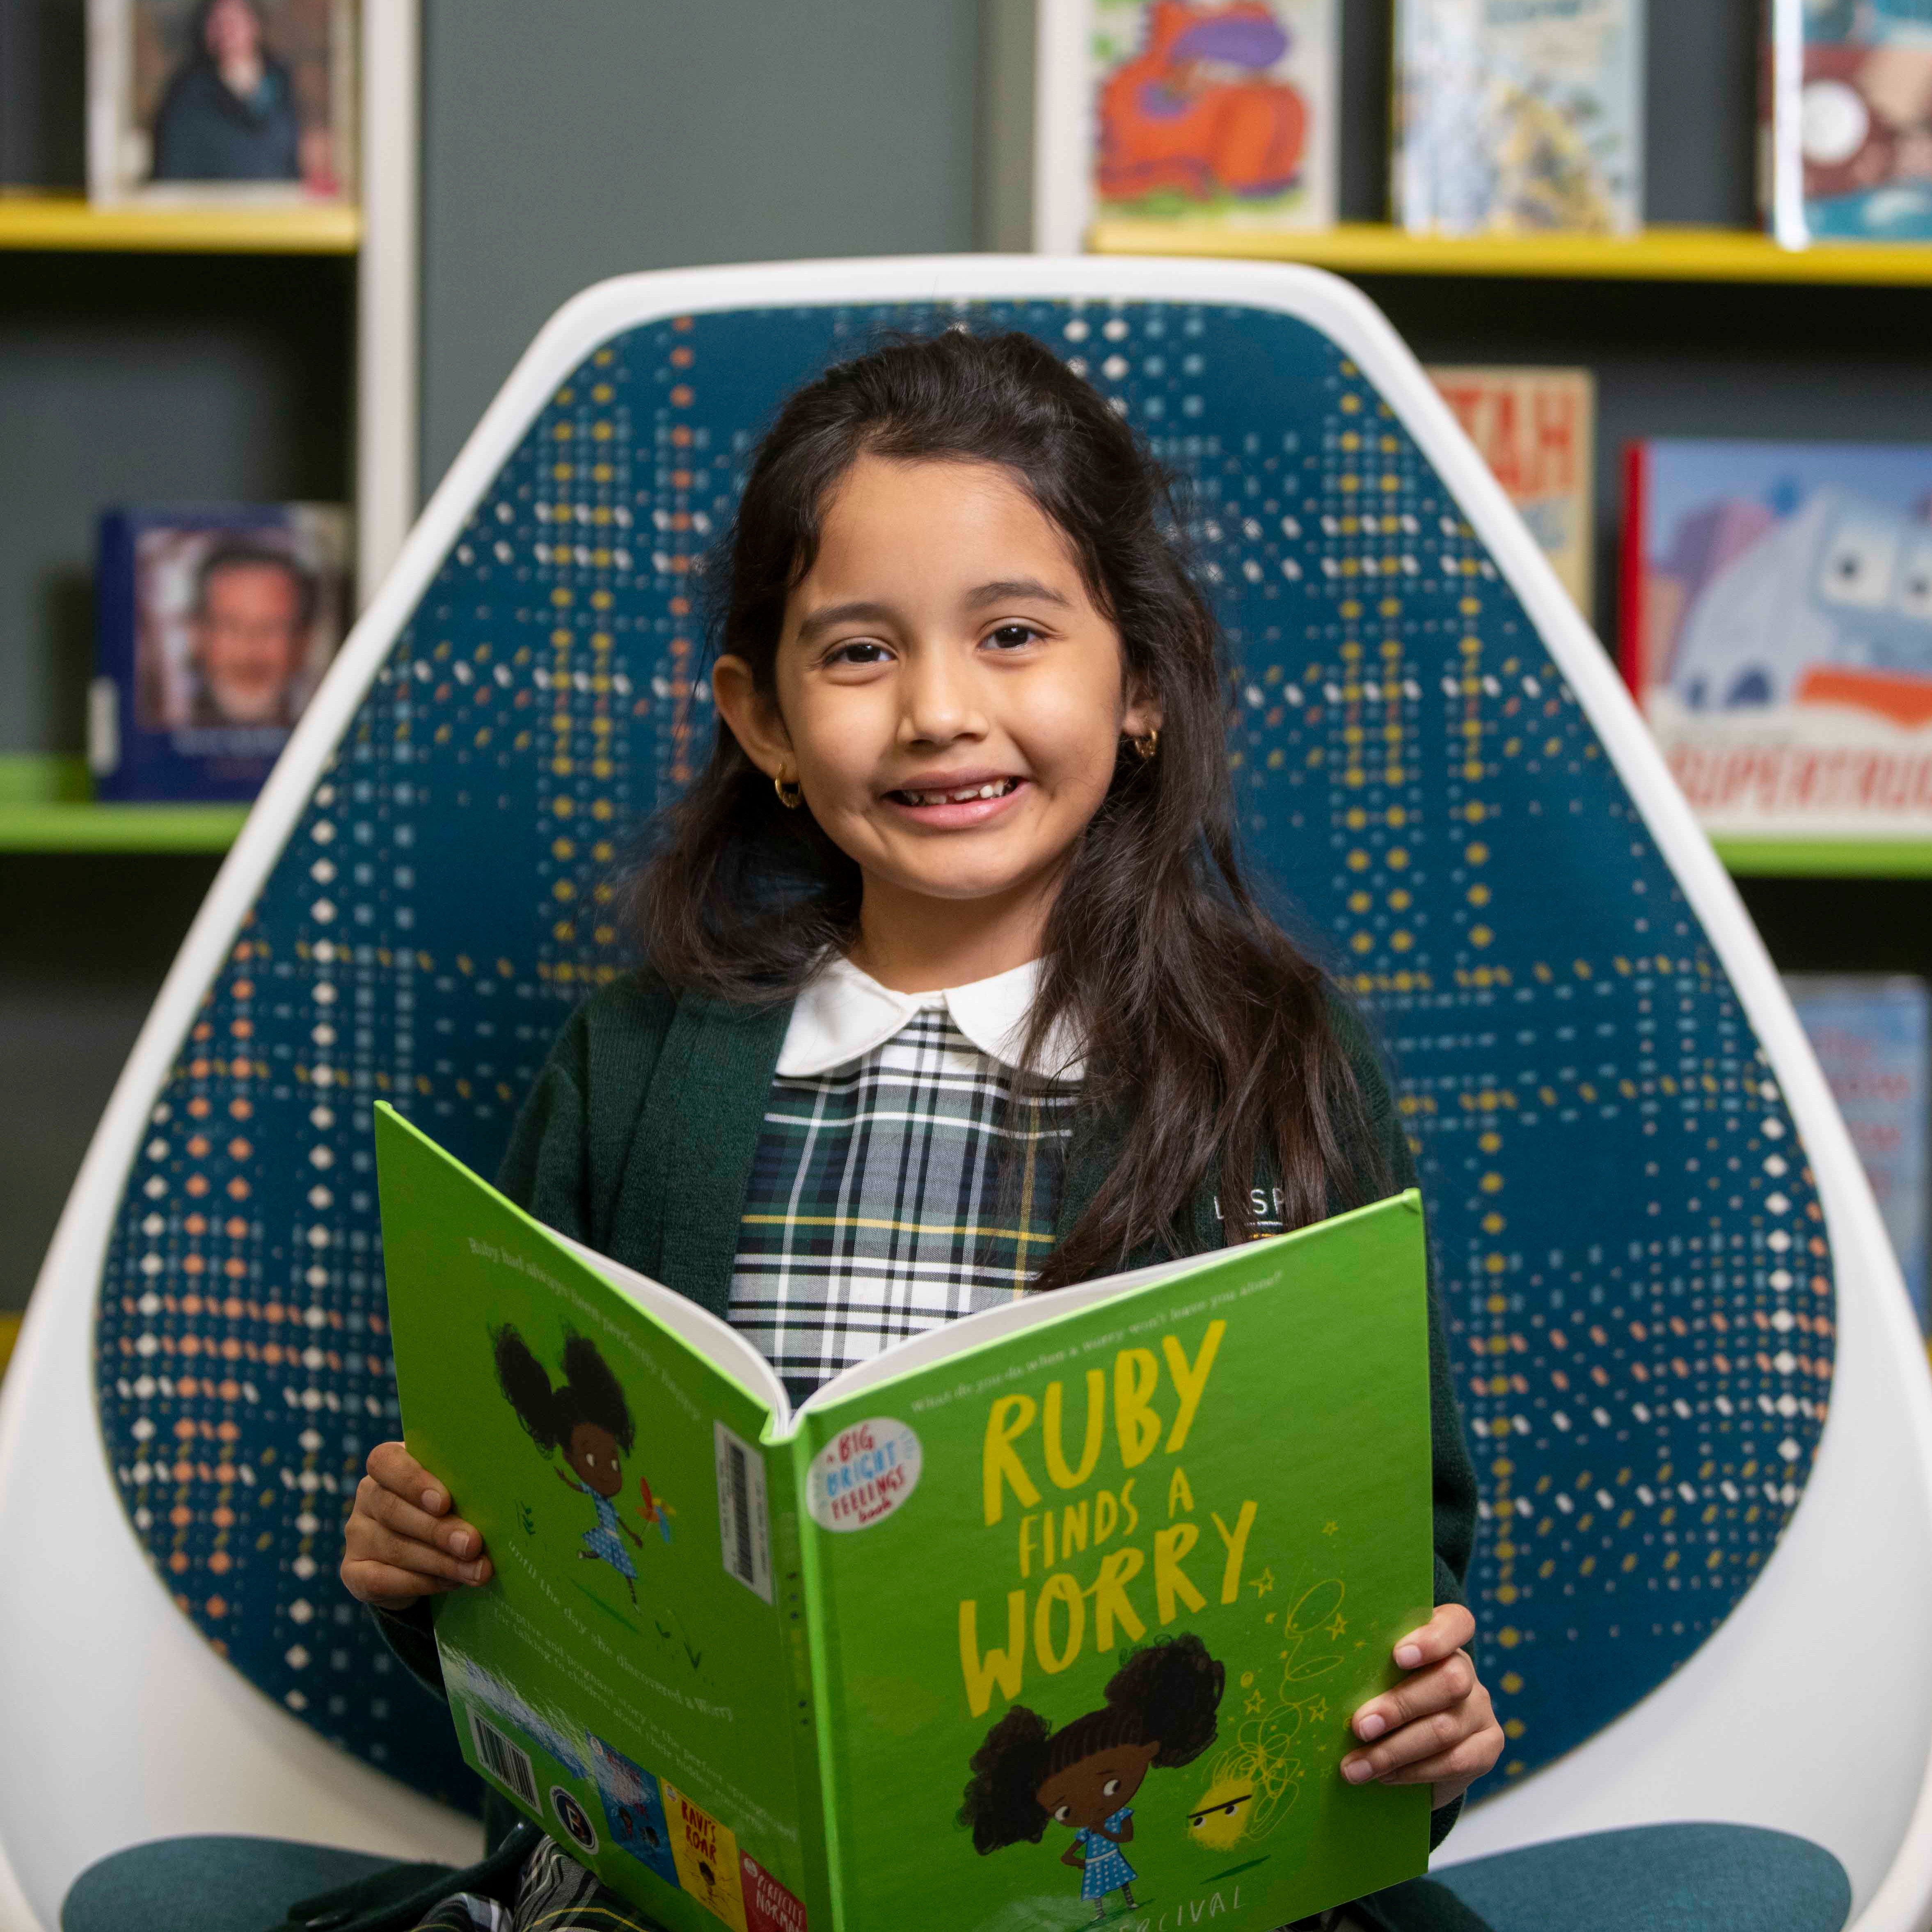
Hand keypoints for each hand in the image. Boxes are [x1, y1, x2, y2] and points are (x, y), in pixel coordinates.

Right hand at [340, 1441, 491, 1610]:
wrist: (418, 1556)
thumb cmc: (446, 1508)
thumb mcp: (454, 1491)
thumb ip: (463, 1489)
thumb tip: (496, 1502)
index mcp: (388, 1466)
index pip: (386, 1462)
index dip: (413, 1481)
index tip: (445, 1502)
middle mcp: (367, 1496)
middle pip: (394, 1510)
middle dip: (438, 1530)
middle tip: (472, 1544)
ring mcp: (357, 1534)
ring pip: (395, 1547)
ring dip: (441, 1561)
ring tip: (476, 1570)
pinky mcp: (354, 1571)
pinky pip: (383, 1579)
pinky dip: (423, 1582)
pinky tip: (452, 1582)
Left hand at [1341, 1604, 1501, 1808]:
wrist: (1411, 1750)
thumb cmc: (1380, 1698)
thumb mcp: (1375, 1678)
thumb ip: (1368, 1672)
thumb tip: (1329, 1683)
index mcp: (1441, 1638)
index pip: (1456, 1623)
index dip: (1432, 1638)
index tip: (1398, 1656)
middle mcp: (1465, 1670)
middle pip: (1449, 1681)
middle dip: (1400, 1706)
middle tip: (1359, 1726)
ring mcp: (1480, 1709)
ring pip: (1445, 1728)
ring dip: (1394, 1750)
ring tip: (1356, 1766)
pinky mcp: (1487, 1747)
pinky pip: (1456, 1761)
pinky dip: (1414, 1771)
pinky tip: (1385, 1777)